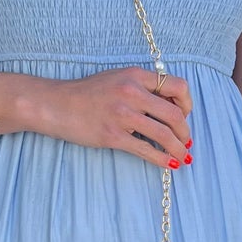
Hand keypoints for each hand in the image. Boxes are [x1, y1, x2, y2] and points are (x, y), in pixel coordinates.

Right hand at [42, 66, 193, 167]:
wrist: (55, 104)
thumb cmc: (86, 93)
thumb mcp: (117, 79)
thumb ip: (142, 88)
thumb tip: (169, 107)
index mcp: (135, 76)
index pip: (177, 86)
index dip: (187, 104)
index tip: (183, 116)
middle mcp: (132, 92)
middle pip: (175, 114)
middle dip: (185, 132)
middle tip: (185, 141)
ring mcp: (122, 115)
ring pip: (164, 134)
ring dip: (178, 148)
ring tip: (182, 156)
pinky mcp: (112, 135)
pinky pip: (146, 150)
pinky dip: (162, 159)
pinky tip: (168, 164)